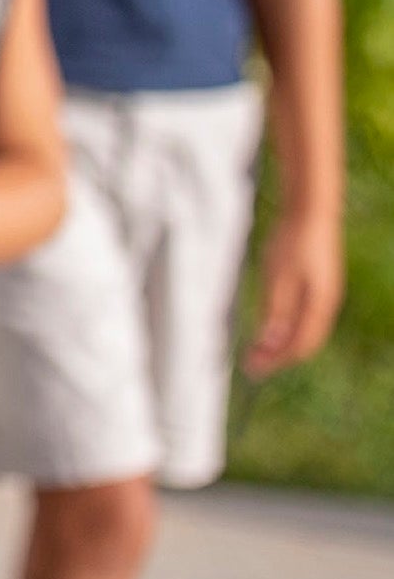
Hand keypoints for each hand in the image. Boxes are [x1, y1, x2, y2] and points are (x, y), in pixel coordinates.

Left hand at [244, 212, 342, 377]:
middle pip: (304, 341)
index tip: (252, 369)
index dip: (277, 361)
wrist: (311, 208)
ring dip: (281, 344)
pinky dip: (286, 328)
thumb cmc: (293, 240)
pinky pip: (304, 316)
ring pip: (304, 330)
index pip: (301, 346)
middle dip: (278, 357)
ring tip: (257, 351)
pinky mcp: (317, 284)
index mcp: (320, 305)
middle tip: (251, 365)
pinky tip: (270, 328)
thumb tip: (270, 345)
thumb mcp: (278, 277)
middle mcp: (326, 303)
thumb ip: (276, 311)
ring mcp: (324, 294)